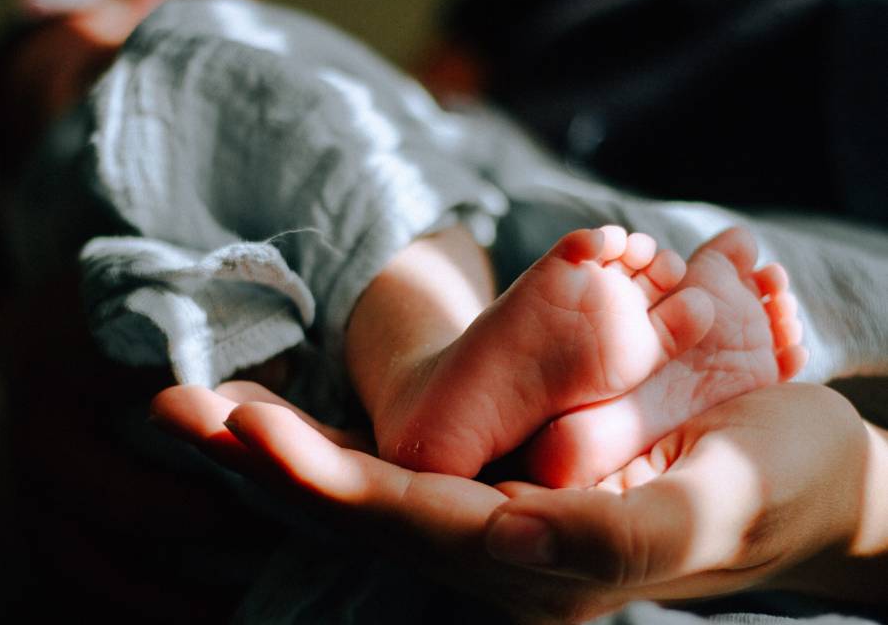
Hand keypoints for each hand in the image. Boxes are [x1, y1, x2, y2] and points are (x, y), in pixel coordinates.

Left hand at [151, 382, 876, 621]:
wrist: (800, 477)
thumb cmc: (771, 482)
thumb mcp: (711, 504)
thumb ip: (614, 527)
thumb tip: (509, 528)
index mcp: (541, 565)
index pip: (404, 521)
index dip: (318, 474)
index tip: (238, 424)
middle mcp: (500, 552)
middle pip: (357, 509)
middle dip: (263, 463)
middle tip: (170, 409)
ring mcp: (494, 521)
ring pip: (364, 488)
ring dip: (279, 449)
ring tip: (197, 406)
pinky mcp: (503, 484)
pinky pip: (399, 468)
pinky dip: (330, 440)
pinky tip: (281, 416)